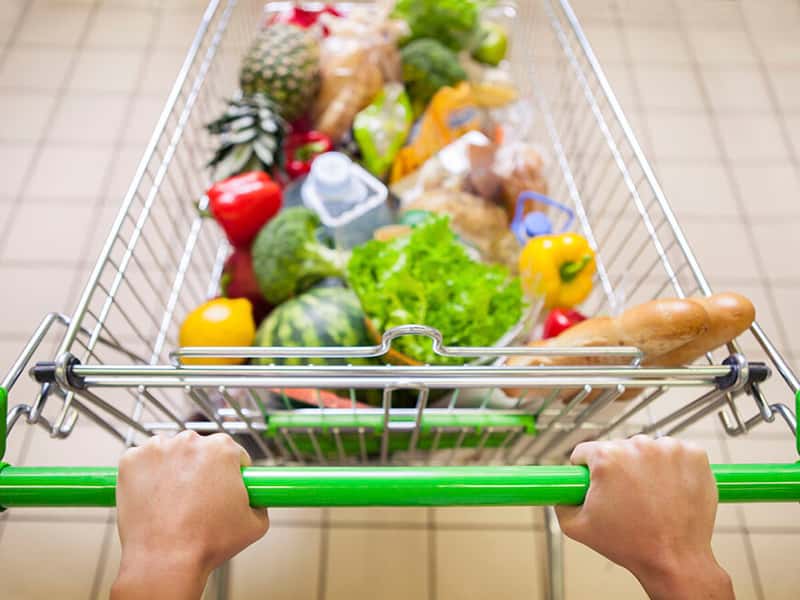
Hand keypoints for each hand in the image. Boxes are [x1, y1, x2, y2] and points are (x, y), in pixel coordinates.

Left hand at [111, 431, 268, 599]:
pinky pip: (143, 461)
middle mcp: (190, 441)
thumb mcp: (255, 524)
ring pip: (171, 453)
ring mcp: (158, 448)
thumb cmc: (206, 543)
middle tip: (198, 499)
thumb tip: (256, 499)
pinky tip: (154, 497)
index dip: (231, 471)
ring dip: (174, 468)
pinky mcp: (131, 460)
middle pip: (200, 450)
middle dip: (201, 469)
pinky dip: (147, 475)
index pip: (232, 452)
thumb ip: (260, 503)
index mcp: (223, 449)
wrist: (165, 561)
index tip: (223, 484)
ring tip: (174, 501)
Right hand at [556, 435, 733, 599]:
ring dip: (646, 466)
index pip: (586, 451)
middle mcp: (638, 446)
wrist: (675, 561)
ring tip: (650, 496)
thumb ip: (561, 502)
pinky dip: (673, 467)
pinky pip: (676, 453)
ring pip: (647, 449)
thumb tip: (560, 491)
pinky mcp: (694, 456)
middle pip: (618, 449)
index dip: (586, 468)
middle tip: (625, 497)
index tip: (595, 481)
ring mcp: (669, 449)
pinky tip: (670, 489)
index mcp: (607, 458)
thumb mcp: (577, 527)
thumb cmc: (631, 545)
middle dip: (619, 469)